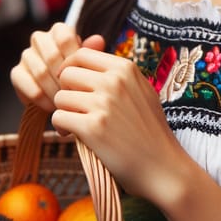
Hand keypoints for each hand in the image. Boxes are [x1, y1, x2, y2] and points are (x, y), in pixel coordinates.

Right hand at [10, 21, 104, 111]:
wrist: (61, 95)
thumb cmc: (78, 74)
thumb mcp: (87, 63)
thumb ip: (92, 51)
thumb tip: (98, 40)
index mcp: (59, 30)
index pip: (65, 38)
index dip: (73, 59)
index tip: (81, 76)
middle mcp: (40, 38)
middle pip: (52, 56)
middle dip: (64, 78)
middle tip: (73, 93)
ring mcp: (27, 55)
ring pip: (40, 71)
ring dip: (53, 90)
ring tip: (64, 102)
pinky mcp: (16, 72)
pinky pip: (26, 84)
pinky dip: (40, 98)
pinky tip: (50, 106)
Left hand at [52, 48, 183, 202]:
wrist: (162, 165)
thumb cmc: (150, 129)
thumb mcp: (141, 90)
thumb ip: (118, 74)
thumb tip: (88, 58)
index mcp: (126, 68)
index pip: (81, 54)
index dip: (70, 69)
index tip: (71, 85)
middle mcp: (114, 81)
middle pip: (66, 74)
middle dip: (65, 91)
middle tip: (74, 107)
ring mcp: (104, 103)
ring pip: (59, 97)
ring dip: (63, 111)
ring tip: (75, 123)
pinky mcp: (93, 128)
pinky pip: (58, 118)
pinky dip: (61, 128)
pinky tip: (73, 135)